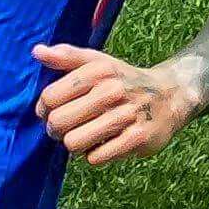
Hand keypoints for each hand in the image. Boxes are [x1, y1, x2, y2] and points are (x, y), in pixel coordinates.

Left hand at [32, 42, 194, 165]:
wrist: (170, 96)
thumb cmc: (124, 81)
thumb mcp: (99, 62)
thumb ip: (66, 56)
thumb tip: (37, 51)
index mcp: (98, 70)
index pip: (50, 97)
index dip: (44, 109)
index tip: (51, 111)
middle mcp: (112, 90)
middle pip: (59, 122)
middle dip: (56, 130)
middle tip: (66, 128)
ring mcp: (126, 115)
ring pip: (74, 142)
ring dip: (75, 144)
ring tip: (84, 136)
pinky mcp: (138, 138)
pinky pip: (96, 157)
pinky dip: (95, 154)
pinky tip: (104, 144)